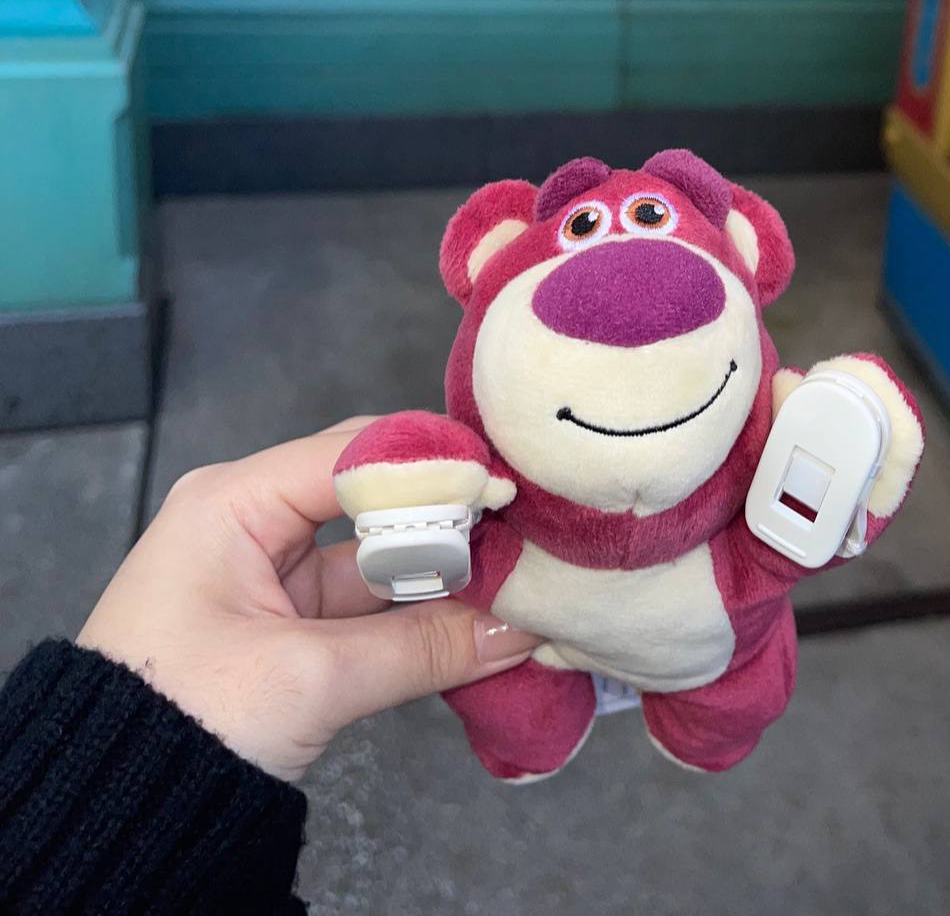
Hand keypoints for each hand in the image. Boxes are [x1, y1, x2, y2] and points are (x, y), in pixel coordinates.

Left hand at [77, 417, 541, 780]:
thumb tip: (515, 628)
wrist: (113, 810)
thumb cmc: (175, 722)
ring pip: (380, 557)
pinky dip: (421, 616)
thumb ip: (421, 646)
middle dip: (450, 522)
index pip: (354, 452)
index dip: (435, 465)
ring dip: (443, 575)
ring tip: (517, 582)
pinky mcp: (292, 624)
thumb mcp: (309, 678)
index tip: (507, 486)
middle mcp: (255, 523)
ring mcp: (275, 576)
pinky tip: (480, 621)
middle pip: (374, 499)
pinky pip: (372, 605)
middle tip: (524, 534)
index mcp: (233, 503)